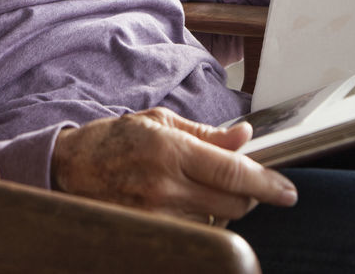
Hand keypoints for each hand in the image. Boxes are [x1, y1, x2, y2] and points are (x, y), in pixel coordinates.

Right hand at [51, 107, 296, 224]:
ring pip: (216, 220)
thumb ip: (207, 133)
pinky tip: (183, 203)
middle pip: (233, 203)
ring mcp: (156, 216)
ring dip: (221, 206)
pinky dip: (199, 220)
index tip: (287, 191)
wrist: (66, 170)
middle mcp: (165, 186)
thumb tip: (244, 136)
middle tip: (241, 180)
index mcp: (170, 150)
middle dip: (248, 194)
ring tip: (198, 187)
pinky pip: (193, 232)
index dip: (268, 184)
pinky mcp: (149, 233)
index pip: (234, 173)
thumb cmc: (113, 140)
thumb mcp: (160, 122)